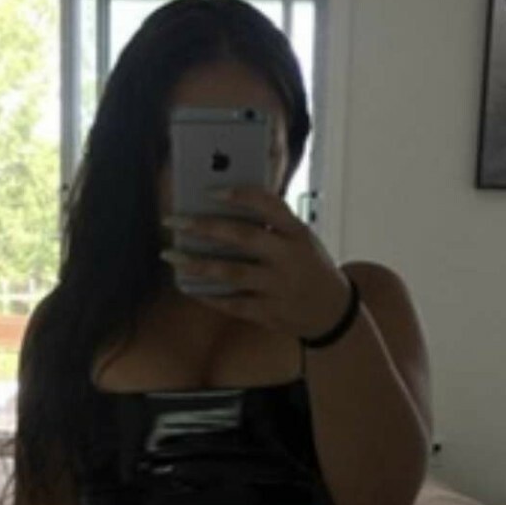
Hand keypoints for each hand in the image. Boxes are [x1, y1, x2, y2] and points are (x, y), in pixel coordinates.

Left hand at [160, 185, 350, 339]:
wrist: (334, 313)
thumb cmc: (309, 267)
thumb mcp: (302, 241)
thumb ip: (272, 226)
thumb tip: (223, 210)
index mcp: (298, 234)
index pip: (270, 206)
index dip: (240, 196)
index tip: (210, 191)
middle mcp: (289, 258)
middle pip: (243, 237)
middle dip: (205, 227)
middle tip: (174, 221)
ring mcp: (279, 288)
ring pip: (232, 273)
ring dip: (197, 264)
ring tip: (172, 256)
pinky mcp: (269, 313)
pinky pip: (232, 303)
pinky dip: (208, 295)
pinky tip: (187, 285)